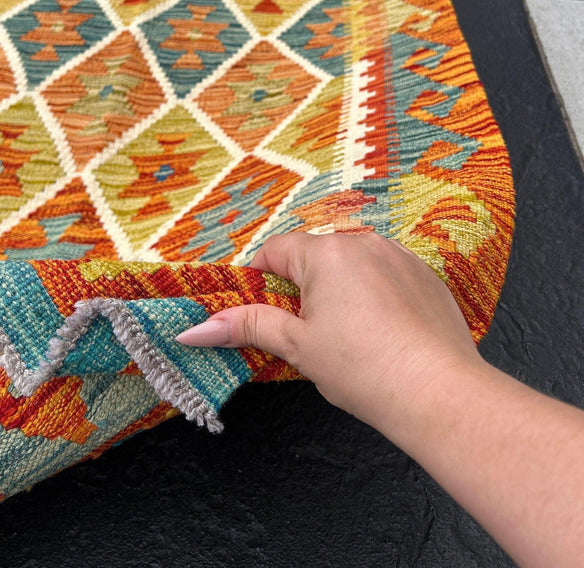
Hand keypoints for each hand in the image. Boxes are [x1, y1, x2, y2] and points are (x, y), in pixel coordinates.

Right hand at [176, 232, 482, 440]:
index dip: (262, 279)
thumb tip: (194, 329)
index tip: (262, 310)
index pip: (276, 250)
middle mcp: (363, 242)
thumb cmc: (364, 369)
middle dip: (304, 288)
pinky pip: (388, 276)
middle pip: (316, 257)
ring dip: (342, 290)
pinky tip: (383, 334)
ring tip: (349, 338)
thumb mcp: (297, 347)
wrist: (440, 392)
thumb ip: (248, 326)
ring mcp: (400, 256)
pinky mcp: (427, 275)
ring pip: (353, 266)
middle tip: (307, 333)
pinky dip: (377, 297)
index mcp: (326, 253)